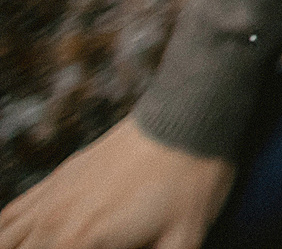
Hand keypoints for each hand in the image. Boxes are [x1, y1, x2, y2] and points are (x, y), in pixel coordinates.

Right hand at [0, 119, 231, 248]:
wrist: (187, 118)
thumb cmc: (191, 181)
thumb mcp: (183, 238)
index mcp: (82, 241)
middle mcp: (56, 222)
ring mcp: (52, 198)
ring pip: (7, 241)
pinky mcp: (56, 180)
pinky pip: (10, 215)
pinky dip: (6, 235)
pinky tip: (13, 242)